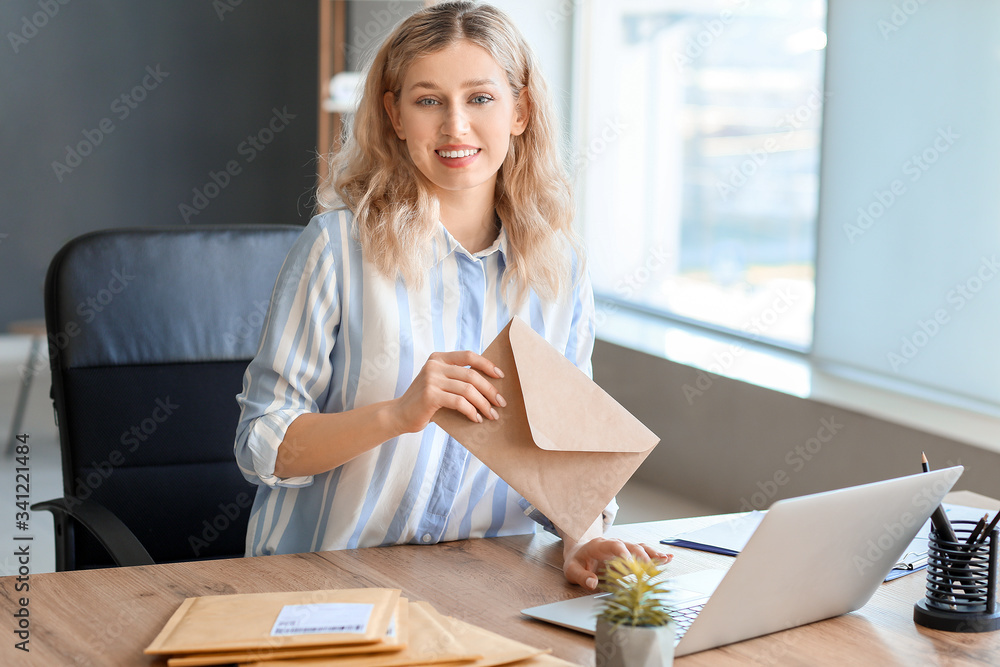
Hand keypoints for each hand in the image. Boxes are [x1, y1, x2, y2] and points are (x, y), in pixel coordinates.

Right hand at [390, 350, 505, 433]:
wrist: (399, 415)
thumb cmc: (425, 402)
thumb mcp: (440, 384)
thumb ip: (457, 380)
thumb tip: (490, 387)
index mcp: (438, 359)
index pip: (468, 356)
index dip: (487, 364)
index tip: (501, 376)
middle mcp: (434, 366)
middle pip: (471, 375)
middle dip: (489, 390)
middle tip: (500, 403)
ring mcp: (431, 379)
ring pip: (468, 390)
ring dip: (483, 404)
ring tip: (491, 415)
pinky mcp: (430, 395)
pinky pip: (459, 402)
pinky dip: (471, 411)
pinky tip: (476, 419)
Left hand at [563, 537, 671, 589]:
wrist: (581, 552)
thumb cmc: (577, 562)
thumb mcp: (571, 570)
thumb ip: (581, 577)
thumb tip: (592, 583)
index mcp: (600, 545)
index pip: (614, 545)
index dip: (623, 553)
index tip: (630, 563)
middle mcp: (615, 544)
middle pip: (631, 546)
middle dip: (642, 555)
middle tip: (651, 567)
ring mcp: (624, 549)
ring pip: (640, 548)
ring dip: (653, 554)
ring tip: (665, 559)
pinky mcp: (630, 556)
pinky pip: (644, 554)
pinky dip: (655, 556)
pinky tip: (668, 558)